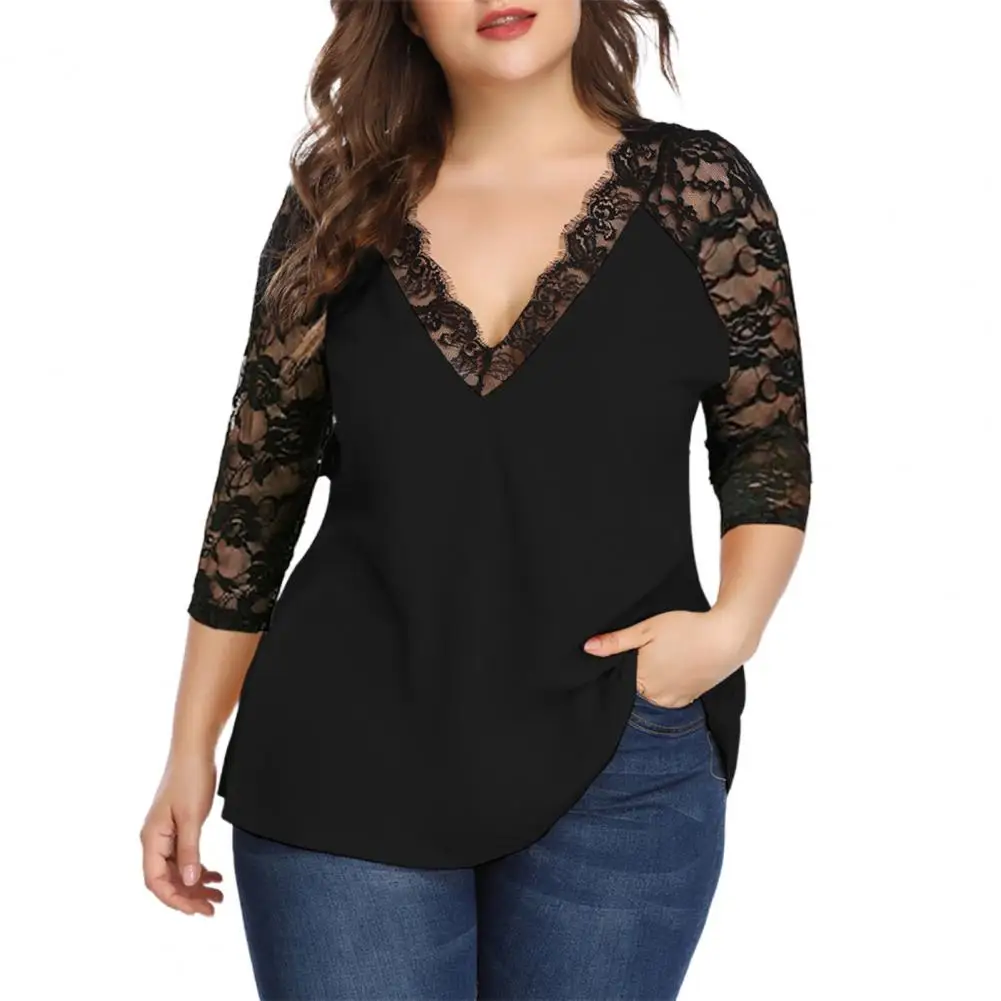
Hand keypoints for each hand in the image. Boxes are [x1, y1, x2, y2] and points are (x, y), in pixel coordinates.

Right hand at [140, 755, 223, 916]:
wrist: (194, 751)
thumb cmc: (191, 779)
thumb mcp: (192, 817)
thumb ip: (190, 850)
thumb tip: (190, 881)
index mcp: (152, 839)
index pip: (156, 881)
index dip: (175, 899)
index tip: (197, 910)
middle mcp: (154, 840)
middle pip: (168, 879)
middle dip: (189, 896)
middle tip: (214, 908)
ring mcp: (166, 835)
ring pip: (179, 870)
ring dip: (196, 884)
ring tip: (219, 896)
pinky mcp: (178, 828)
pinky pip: (185, 857)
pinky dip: (200, 868)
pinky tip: (216, 876)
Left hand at [583, 608, 744, 706]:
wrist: (727, 638)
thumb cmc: (685, 629)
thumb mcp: (647, 629)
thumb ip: (616, 641)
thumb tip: (587, 648)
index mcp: (641, 679)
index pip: (619, 680)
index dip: (620, 667)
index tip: (625, 655)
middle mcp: (655, 696)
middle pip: (635, 690)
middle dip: (635, 675)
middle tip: (647, 655)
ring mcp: (674, 700)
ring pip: (652, 696)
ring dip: (651, 684)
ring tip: (660, 660)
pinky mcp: (690, 699)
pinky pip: (670, 699)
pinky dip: (667, 688)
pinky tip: (672, 670)